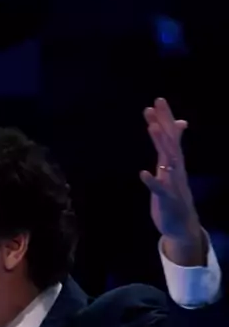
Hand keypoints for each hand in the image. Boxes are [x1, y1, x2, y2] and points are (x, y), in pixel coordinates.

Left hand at [140, 98, 205, 265]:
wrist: (183, 226)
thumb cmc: (175, 196)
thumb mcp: (173, 169)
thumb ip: (172, 148)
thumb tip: (179, 124)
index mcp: (174, 163)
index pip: (171, 136)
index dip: (165, 118)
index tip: (158, 100)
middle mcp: (176, 169)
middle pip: (170, 142)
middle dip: (163, 123)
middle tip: (156, 103)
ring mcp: (172, 184)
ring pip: (168, 161)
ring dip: (160, 144)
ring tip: (152, 128)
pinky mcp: (167, 200)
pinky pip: (159, 189)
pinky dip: (152, 181)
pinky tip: (143, 173)